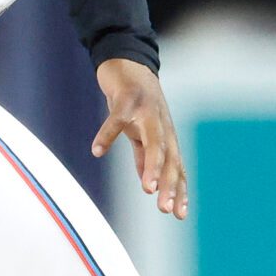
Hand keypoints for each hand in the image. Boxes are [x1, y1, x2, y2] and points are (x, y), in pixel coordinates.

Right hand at [90, 58, 185, 218]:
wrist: (126, 62)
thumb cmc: (134, 101)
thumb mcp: (140, 131)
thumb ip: (144, 154)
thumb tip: (147, 180)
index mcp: (166, 135)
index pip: (176, 167)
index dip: (178, 189)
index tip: (178, 214)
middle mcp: (161, 124)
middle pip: (169, 158)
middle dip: (168, 184)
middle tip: (164, 208)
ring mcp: (146, 111)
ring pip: (153, 141)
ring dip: (151, 166)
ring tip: (146, 189)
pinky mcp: (126, 99)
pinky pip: (116, 120)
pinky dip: (107, 135)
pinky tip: (97, 151)